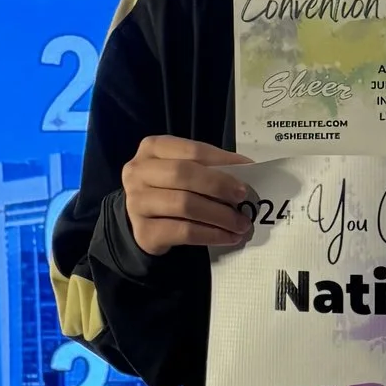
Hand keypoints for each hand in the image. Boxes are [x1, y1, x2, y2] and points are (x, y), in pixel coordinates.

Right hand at [122, 136, 255, 256]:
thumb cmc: (168, 190)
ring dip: (220, 215)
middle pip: (183, 174)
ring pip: (185, 205)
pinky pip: (184, 232)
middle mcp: (138, 172)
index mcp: (151, 148)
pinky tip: (228, 237)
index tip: (249, 171)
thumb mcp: (183, 171)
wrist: (141, 222)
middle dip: (219, 185)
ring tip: (241, 224)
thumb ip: (208, 167)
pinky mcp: (143, 232)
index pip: (192, 150)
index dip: (222, 160)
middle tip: (243, 198)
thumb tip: (248, 170)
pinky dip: (211, 234)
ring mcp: (136, 203)